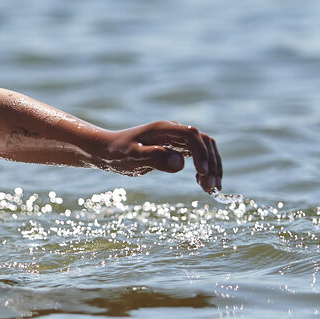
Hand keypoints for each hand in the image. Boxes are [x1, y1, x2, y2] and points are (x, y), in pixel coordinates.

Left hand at [100, 121, 221, 193]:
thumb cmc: (117, 152)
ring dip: (212, 168)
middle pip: (204, 142)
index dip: (200, 153)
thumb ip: (155, 158)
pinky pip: (198, 156)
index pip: (191, 136)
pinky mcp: (176, 149)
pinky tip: (202, 183)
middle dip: (211, 163)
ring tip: (211, 189)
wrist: (107, 150)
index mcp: (163, 129)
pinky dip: (205, 169)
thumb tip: (180, 163)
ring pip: (205, 149)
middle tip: (211, 187)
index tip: (202, 173)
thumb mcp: (132, 156)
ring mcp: (176, 139)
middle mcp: (173, 131)